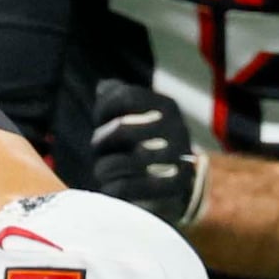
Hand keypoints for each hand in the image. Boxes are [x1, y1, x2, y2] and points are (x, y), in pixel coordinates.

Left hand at [89, 80, 211, 228]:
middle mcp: (178, 130)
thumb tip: (102, 87)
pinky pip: (125, 189)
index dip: (103, 109)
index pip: (124, 96)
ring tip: (104, 171)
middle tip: (99, 151)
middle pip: (121, 129)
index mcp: (168, 107)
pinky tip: (111, 188)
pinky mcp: (171, 191)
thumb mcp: (137, 116)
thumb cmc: (148, 143)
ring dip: (104, 168)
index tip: (100, 120)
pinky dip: (111, 189)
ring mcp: (177, 161)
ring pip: (120, 162)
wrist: (178, 185)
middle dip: (100, 142)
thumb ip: (118, 98)